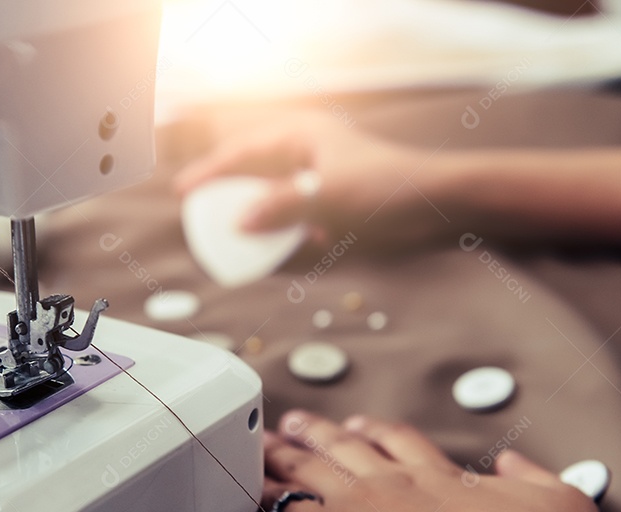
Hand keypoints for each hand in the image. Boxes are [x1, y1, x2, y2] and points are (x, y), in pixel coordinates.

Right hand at [173, 114, 454, 249]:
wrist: (437, 211)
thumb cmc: (388, 188)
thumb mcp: (328, 193)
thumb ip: (282, 206)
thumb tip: (239, 223)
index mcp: (301, 136)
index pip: (243, 150)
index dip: (210, 172)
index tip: (183, 193)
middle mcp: (305, 159)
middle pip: (251, 178)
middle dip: (227, 201)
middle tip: (199, 220)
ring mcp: (317, 190)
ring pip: (270, 208)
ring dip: (253, 229)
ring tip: (228, 248)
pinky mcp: (330, 218)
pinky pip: (291, 232)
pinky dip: (279, 248)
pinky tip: (266, 266)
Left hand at [262, 410, 601, 511]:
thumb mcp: (560, 498)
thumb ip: (531, 474)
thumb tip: (515, 459)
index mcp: (444, 477)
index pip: (399, 443)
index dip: (374, 434)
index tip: (359, 426)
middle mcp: (399, 482)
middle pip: (344, 447)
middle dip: (317, 433)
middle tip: (294, 422)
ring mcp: (365, 504)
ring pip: (308, 470)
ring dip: (283, 456)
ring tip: (263, 444)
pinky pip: (288, 510)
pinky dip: (267, 497)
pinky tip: (250, 490)